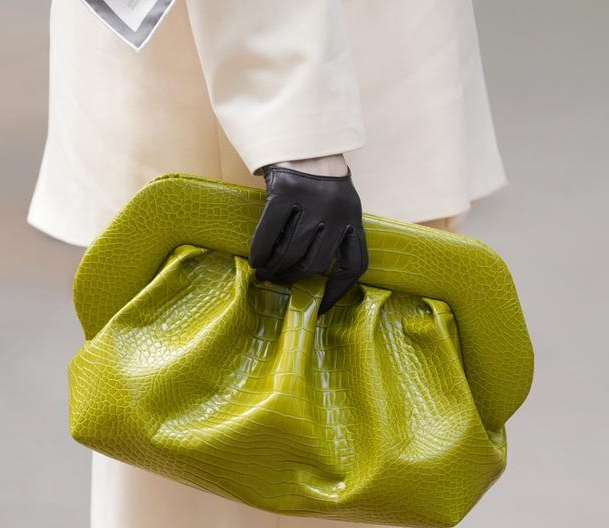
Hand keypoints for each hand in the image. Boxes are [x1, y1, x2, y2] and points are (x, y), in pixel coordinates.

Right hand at [249, 157, 368, 315]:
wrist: (303, 138)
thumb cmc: (317, 178)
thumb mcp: (338, 204)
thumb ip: (333, 232)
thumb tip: (308, 272)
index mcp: (353, 218)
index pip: (354, 264)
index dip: (338, 291)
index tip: (321, 308)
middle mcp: (337, 212)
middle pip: (315, 263)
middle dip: (293, 278)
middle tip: (278, 281)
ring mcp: (313, 201)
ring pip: (292, 250)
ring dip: (275, 268)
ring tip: (263, 273)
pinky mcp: (287, 190)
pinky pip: (270, 231)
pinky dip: (260, 250)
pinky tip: (254, 258)